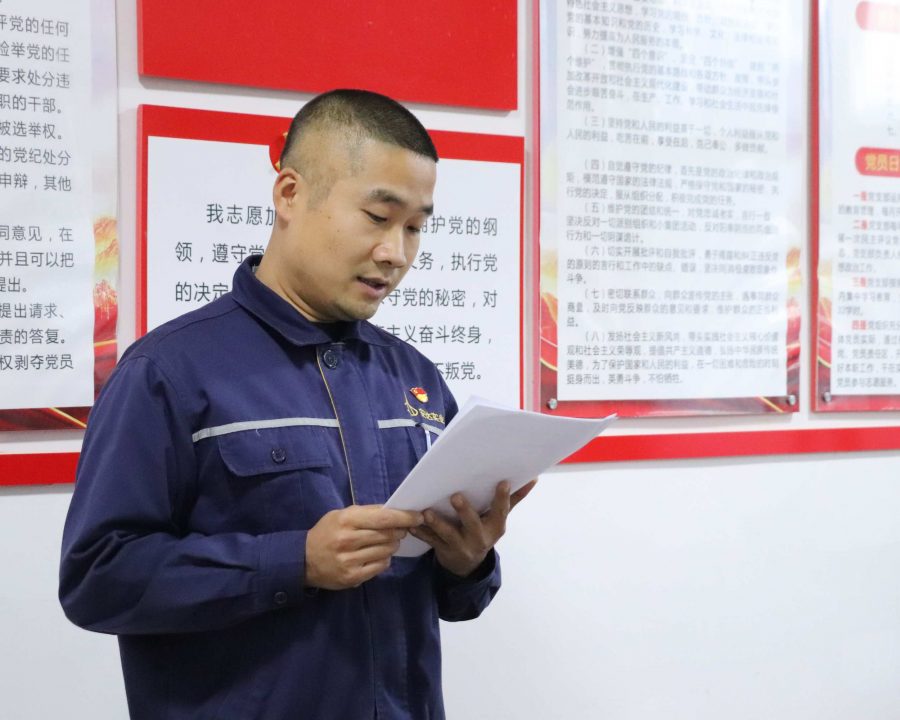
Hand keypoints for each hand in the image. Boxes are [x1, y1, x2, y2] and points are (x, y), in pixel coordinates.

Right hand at [305, 505, 423, 589]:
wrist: (304, 560)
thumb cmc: (326, 532)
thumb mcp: (341, 515)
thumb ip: (367, 512)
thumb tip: (394, 509)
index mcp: (346, 520)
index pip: (383, 518)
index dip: (404, 517)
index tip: (418, 516)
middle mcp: (348, 541)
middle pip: (388, 535)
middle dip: (400, 531)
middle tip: (402, 529)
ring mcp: (350, 561)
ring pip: (387, 551)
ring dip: (392, 545)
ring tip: (387, 541)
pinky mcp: (353, 577)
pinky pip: (381, 566)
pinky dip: (385, 559)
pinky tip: (377, 554)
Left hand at [410, 479, 536, 577]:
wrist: (467, 565)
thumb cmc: (484, 532)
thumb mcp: (498, 519)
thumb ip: (513, 500)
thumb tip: (533, 478)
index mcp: (494, 528)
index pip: (500, 512)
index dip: (503, 498)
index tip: (503, 482)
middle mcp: (479, 538)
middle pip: (472, 525)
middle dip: (464, 512)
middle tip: (456, 497)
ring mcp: (460, 546)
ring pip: (447, 535)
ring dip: (436, 524)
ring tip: (427, 513)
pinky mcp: (443, 551)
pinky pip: (430, 541)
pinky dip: (420, 533)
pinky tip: (410, 525)